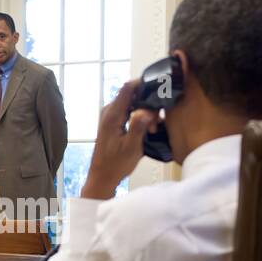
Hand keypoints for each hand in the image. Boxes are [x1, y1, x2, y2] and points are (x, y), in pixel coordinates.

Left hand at [81, 79, 155, 199]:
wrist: (102, 176)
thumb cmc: (116, 164)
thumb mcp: (131, 147)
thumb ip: (138, 126)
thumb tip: (147, 110)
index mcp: (112, 115)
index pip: (128, 87)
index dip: (143, 84)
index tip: (158, 90)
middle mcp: (109, 111)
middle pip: (132, 95)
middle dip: (147, 103)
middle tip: (156, 121)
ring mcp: (110, 116)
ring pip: (132, 103)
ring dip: (145, 112)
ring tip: (152, 128)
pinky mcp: (113, 122)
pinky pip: (128, 111)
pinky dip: (139, 117)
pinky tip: (147, 130)